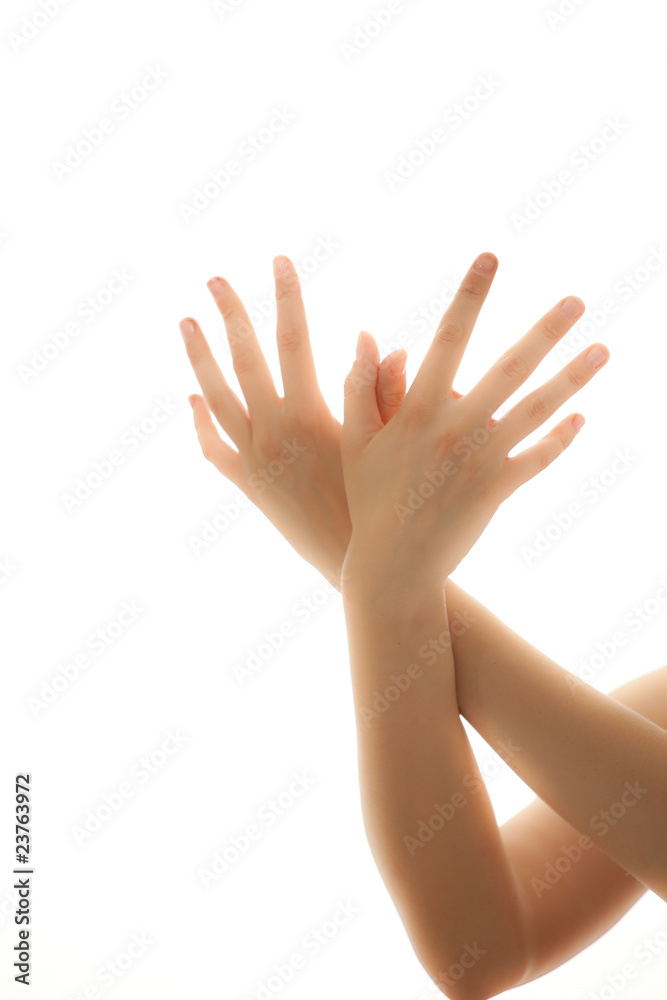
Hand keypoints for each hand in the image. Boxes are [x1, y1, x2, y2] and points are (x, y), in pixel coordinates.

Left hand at [179, 256, 406, 587]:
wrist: (363, 567)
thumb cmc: (387, 506)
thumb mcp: (389, 444)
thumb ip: (384, 391)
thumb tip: (382, 341)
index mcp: (308, 416)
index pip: (292, 340)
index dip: (286, 296)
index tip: (281, 259)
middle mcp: (271, 434)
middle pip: (241, 360)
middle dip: (228, 315)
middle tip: (214, 279)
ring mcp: (252, 461)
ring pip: (214, 398)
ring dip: (198, 359)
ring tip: (185, 323)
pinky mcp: (248, 486)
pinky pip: (214, 449)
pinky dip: (200, 424)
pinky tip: (192, 401)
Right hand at [340, 251, 608, 593]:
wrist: (392, 565)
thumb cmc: (369, 498)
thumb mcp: (354, 441)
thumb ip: (362, 387)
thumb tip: (369, 335)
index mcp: (417, 409)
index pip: (448, 339)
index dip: (470, 296)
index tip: (489, 258)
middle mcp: (455, 428)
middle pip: (509, 368)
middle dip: (545, 330)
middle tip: (577, 300)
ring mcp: (481, 460)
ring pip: (535, 409)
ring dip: (573, 378)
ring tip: (603, 350)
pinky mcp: (498, 490)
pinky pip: (538, 459)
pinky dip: (561, 440)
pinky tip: (582, 419)